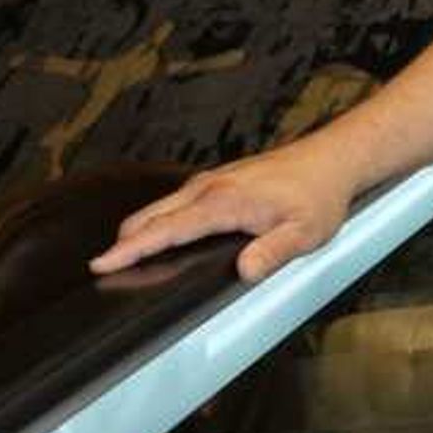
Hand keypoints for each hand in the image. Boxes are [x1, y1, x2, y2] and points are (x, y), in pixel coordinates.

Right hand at [90, 144, 356, 281]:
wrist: (331, 159)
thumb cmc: (318, 196)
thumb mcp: (304, 233)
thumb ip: (273, 253)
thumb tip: (245, 273)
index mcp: (224, 203)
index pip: (167, 230)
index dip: (131, 249)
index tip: (102, 262)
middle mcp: (209, 188)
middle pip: (151, 216)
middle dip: (124, 241)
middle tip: (101, 266)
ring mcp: (211, 182)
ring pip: (161, 207)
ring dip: (139, 229)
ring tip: (121, 255)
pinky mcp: (218, 181)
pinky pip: (176, 201)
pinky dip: (159, 218)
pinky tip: (160, 233)